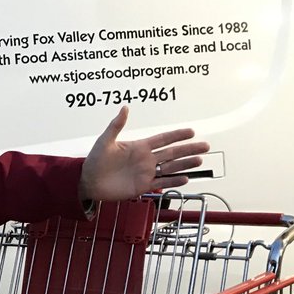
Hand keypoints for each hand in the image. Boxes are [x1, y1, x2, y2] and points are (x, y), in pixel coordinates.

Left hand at [78, 106, 209, 201]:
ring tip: (200, 160)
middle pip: (172, 153)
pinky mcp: (142, 186)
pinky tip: (185, 178)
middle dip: (189, 149)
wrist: (88, 181)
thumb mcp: (105, 140)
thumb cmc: (94, 160)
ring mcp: (145, 173)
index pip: (163, 139)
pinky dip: (174, 181)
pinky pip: (161, 183)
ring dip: (185, 164)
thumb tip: (125, 108)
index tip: (191, 131)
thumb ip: (116, 125)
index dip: (177, 135)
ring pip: (170, 167)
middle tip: (205, 145)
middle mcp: (146, 159)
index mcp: (139, 147)